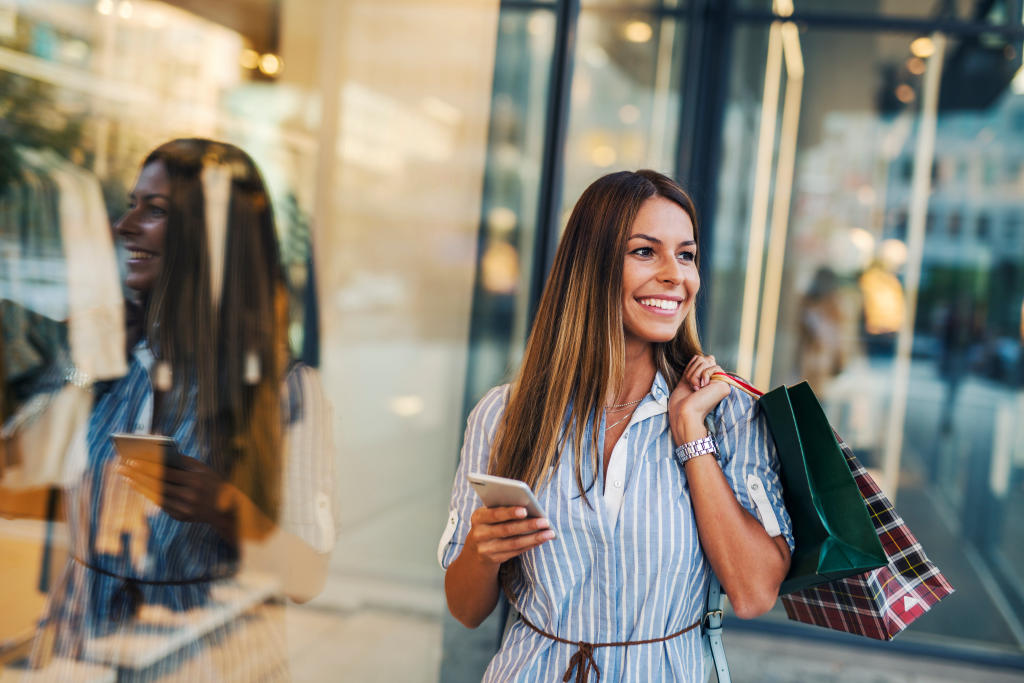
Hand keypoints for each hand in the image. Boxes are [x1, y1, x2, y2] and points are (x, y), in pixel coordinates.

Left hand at [116, 454, 236, 537]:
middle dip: (137, 476)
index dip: (147, 466)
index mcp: (195, 481)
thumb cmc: (213, 483)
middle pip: (157, 485)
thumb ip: (183, 461)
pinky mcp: (180, 517)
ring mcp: (185, 509)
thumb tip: (158, 454)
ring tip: (127, 477)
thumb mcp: (203, 469)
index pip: (165, 472)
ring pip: (156, 496)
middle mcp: (189, 496)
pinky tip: (140, 487)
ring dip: (139, 486)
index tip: (131, 460)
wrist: (228, 509)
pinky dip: (150, 495)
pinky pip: (161, 504)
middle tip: (122, 468)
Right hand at [464, 506, 554, 566]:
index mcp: (478, 517)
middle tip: (545, 521)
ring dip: (534, 538)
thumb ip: (502, 509)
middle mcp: (479, 534)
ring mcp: (486, 549)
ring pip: (514, 543)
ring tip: (549, 532)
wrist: (475, 549)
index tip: (525, 510)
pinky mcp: (495, 559)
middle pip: (506, 530)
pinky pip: (516, 552)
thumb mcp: (488, 514)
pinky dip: (530, 545)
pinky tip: (542, 539)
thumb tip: (528, 506)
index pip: (494, 514)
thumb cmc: (489, 523)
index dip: (509, 513)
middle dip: (528, 525)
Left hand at [668, 354, 730, 445]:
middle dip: (692, 370)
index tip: (687, 382)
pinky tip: (702, 388)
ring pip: (706, 360)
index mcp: (707, 380)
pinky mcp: (725, 385)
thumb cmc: (681, 401)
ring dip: (695, 374)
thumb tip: (711, 356)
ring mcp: (721, 383)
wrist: (683, 413)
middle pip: (704, 358)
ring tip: (695, 389)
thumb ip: (698, 367)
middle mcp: (716, 381)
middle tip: (691, 386)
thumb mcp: (688, 379)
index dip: (690, 367)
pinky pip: (713, 367)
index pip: (700, 359)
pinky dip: (703, 376)